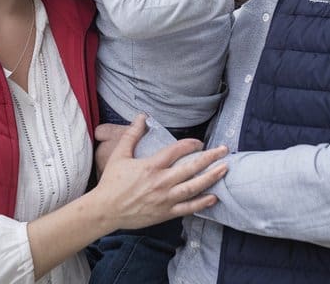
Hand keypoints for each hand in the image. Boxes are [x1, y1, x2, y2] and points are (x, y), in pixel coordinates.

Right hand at [90, 114, 227, 230]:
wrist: (105, 210)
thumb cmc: (112, 182)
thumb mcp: (119, 154)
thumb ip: (132, 134)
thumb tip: (141, 115)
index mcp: (151, 166)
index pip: (176, 151)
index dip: (190, 144)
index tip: (199, 142)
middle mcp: (161, 182)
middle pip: (191, 168)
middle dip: (210, 158)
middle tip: (224, 150)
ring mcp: (165, 199)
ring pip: (194, 187)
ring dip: (211, 178)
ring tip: (224, 169)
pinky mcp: (165, 213)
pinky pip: (188, 208)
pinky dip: (202, 203)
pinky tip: (213, 197)